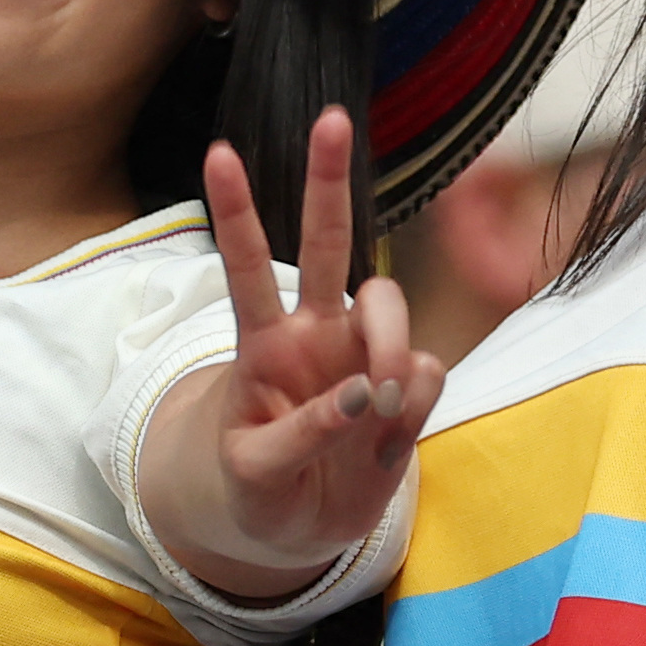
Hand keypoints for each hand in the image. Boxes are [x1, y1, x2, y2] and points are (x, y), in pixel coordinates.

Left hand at [200, 109, 441, 571]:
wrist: (297, 528)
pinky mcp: (407, 388)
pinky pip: (427, 371)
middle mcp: (315, 333)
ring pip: (389, 300)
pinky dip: (413, 404)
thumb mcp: (257, 475)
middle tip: (330, 118)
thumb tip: (361, 393)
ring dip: (388, 341)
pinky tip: (386, 439)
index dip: (234, 210)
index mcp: (262, 344)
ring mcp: (364, 355)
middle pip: (327, 242)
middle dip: (327, 179)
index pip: (244, 266)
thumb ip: (302, 434)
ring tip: (378, 402)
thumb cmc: (261, 489)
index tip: (218, 151)